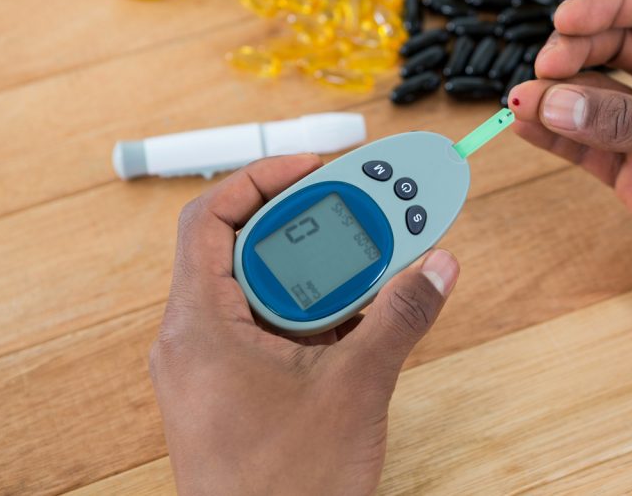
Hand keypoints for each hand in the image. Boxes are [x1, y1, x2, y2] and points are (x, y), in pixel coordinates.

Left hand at [149, 155, 459, 495]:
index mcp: (198, 328)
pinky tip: (359, 317)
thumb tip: (438, 264)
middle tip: (362, 211)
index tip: (316, 168)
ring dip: (316, 274)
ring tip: (371, 261)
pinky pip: (267, 331)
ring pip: (260, 293)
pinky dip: (311, 315)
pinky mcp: (231, 392)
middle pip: (243, 250)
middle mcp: (193, 342)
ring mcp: (210, 370)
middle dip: (308, 226)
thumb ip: (399, 317)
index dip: (261, 179)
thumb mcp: (355, 389)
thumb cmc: (286, 491)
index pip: (210, 220)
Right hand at [508, 0, 631, 421]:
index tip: (564, 21)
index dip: (609, 5)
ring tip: (522, 102)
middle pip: (618, 45)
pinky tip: (526, 127)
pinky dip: (555, 135)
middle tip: (545, 68)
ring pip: (596, 95)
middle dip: (577, 50)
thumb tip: (555, 101)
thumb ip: (629, 122)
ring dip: (558, 95)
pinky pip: (587, 144)